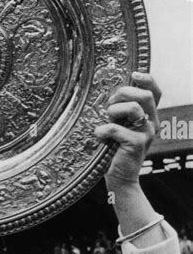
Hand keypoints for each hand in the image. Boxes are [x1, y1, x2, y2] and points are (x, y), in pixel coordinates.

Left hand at [94, 71, 160, 187]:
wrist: (120, 179)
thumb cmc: (115, 151)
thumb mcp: (119, 127)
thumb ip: (119, 112)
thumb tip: (108, 94)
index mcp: (149, 116)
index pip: (155, 91)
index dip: (146, 79)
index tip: (133, 74)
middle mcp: (152, 123)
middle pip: (144, 95)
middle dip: (123, 93)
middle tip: (109, 105)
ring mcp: (146, 134)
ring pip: (133, 108)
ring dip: (113, 111)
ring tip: (105, 121)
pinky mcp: (136, 144)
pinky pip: (116, 128)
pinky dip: (103, 130)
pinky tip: (98, 136)